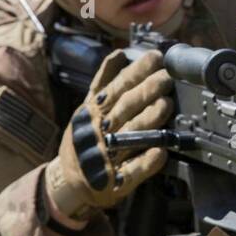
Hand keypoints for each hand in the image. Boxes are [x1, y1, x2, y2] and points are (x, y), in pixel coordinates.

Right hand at [45, 50, 173, 219]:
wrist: (68, 181)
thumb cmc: (84, 138)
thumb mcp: (87, 108)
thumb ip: (103, 82)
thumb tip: (119, 54)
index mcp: (94, 112)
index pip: (117, 87)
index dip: (136, 72)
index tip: (155, 58)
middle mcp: (100, 132)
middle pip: (125, 108)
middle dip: (146, 91)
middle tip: (166, 78)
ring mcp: (108, 156)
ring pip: (131, 135)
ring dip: (148, 119)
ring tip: (166, 104)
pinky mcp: (117, 181)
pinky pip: (133, 171)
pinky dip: (146, 162)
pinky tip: (160, 152)